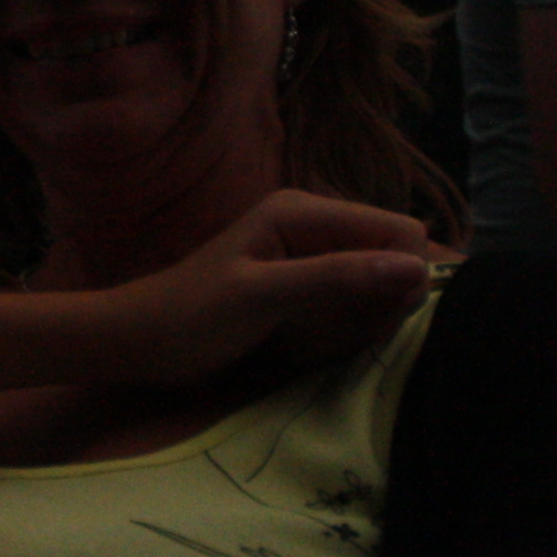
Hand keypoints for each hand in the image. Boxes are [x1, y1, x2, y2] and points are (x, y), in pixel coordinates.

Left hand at [108, 190, 434, 389]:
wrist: (140, 342)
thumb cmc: (190, 317)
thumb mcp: (262, 298)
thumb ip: (336, 279)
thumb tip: (416, 269)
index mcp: (304, 211)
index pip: (402, 232)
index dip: (404, 277)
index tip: (374, 318)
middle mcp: (316, 226)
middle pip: (394, 263)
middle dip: (376, 306)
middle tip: (322, 332)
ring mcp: (313, 258)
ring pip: (377, 292)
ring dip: (355, 325)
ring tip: (302, 339)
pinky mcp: (308, 289)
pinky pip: (353, 311)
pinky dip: (338, 334)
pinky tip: (298, 345)